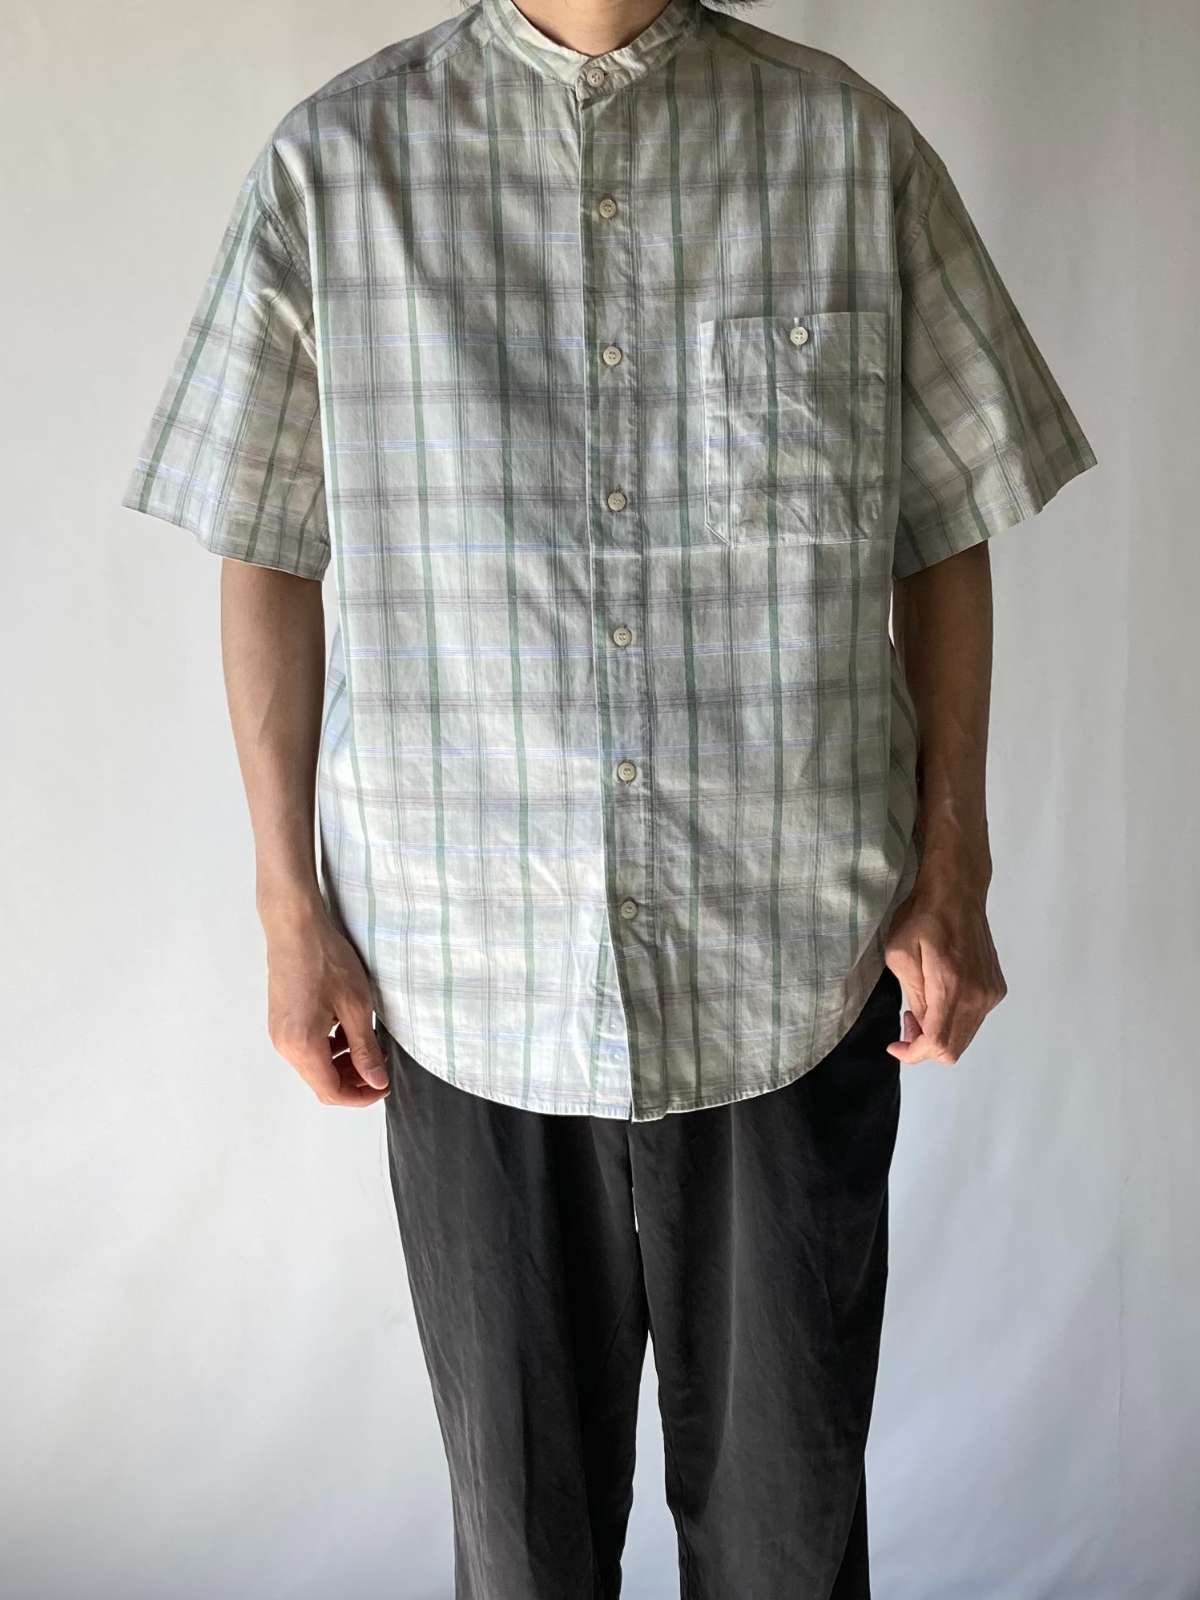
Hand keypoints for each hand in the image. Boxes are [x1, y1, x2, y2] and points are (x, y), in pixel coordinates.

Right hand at [261, 897, 389, 1105]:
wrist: (295, 927)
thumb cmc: (325, 959)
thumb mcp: (356, 1006)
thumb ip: (366, 1049)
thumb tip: (376, 1081)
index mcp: (302, 1046)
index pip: (332, 1092)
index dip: (362, 1096)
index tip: (384, 1085)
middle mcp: (285, 1045)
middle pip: (321, 1082)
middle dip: (353, 1080)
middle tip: (380, 1064)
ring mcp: (279, 1033)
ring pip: (314, 1065)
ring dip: (342, 1063)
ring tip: (368, 1042)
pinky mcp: (281, 1020)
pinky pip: (306, 1047)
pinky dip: (328, 1047)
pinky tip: (346, 1027)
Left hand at [883, 879, 1006, 1063]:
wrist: (957, 893)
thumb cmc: (922, 918)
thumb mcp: (900, 955)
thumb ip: (913, 995)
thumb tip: (922, 1025)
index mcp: (952, 986)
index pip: (937, 1044)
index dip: (913, 1054)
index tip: (895, 1045)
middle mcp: (978, 995)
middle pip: (953, 1049)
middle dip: (924, 1046)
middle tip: (907, 1020)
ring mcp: (991, 993)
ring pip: (964, 1038)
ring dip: (940, 1034)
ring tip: (922, 1006)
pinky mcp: (997, 989)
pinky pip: (974, 1021)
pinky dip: (955, 1021)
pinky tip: (941, 997)